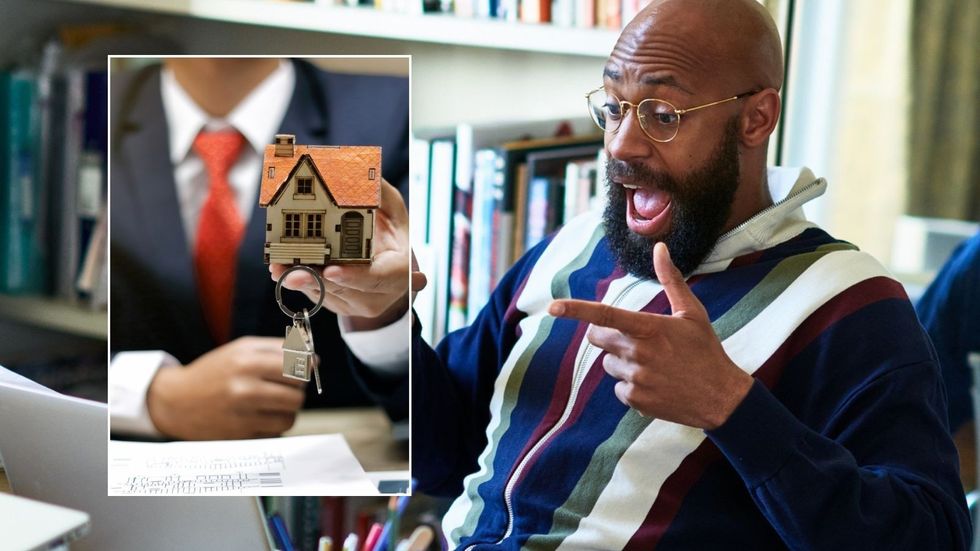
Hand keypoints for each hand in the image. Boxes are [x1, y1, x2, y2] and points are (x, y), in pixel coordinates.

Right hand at [146, 337, 305, 439]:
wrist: (176, 401)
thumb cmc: (214, 372)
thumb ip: (278, 349)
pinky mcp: (240, 437)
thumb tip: (315, 359)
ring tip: (271, 402)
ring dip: (286, 411)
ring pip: (290, 418)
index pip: (298, 367)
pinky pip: (275, 433)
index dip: (307, 368)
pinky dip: (272, 425)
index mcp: (246, 362)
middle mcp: (244, 389)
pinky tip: (258, 415)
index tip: (306, 368)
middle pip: (298, 395)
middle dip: (296, 390)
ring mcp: (242, 416)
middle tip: (283, 386)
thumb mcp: (241, 349)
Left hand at [271, 179, 410, 329]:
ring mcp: (362, 303)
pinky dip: (301, 283)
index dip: (354, 275)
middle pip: (345, 290)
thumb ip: (376, 192)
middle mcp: (382, 292)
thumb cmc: (392, 233)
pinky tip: (283, 271)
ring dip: (301, 281)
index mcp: (400, 269)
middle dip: (315, 280)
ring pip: (328, 296)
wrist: (393, 265)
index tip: (331, 269)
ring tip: (279, 268)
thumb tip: (355, 169)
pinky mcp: (343, 307)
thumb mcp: (391, 210)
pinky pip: (319, 297)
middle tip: (290, 272)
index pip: (378, 277)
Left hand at [548, 242, 752, 429]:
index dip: (576, 310)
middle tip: (634, 338)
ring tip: (654, 365)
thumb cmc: (706, 349)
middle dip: (608, 335)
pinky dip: (632, 386)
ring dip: (623, 362)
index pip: (604, 315)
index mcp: (649, 328)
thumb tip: (660, 248)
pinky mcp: (635, 400)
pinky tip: (656, 384)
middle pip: (599, 339)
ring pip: (609, 364)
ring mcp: (636, 378)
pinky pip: (619, 388)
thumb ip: (671, 279)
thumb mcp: (692, 312)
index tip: (552, 307)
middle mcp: (639, 353)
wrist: (721, 398)